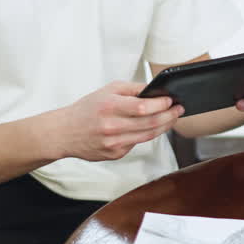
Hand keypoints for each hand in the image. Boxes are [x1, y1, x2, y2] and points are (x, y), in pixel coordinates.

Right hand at [53, 81, 184, 161]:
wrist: (65, 132)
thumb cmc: (87, 109)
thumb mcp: (107, 90)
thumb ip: (132, 89)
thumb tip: (155, 90)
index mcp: (109, 107)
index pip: (142, 107)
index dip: (161, 104)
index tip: (171, 100)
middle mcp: (111, 127)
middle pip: (150, 124)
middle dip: (169, 116)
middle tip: (179, 110)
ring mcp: (113, 143)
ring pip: (147, 136)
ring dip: (164, 127)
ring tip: (172, 118)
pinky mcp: (114, 154)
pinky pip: (136, 144)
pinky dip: (146, 135)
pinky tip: (150, 128)